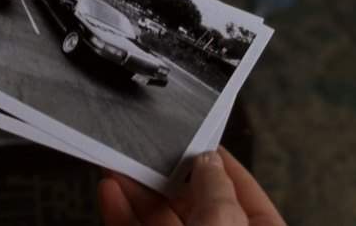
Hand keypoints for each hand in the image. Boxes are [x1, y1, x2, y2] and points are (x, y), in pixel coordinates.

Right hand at [99, 147, 284, 225]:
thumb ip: (215, 187)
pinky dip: (120, 214)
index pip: (244, 194)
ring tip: (118, 162)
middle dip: (167, 174)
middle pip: (194, 203)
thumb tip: (206, 159)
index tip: (198, 139)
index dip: (221, 164)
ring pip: (159, 219)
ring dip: (137, 190)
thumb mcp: (225, 223)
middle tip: (147, 146)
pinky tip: (111, 192)